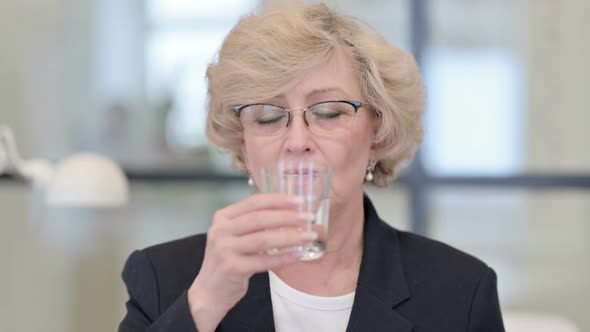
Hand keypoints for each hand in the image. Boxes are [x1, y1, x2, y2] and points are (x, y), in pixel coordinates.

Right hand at [187, 193, 315, 331]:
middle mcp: (221, 230)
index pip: (253, 202)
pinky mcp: (232, 268)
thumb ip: (254, 224)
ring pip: (263, 239)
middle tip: (308, 217)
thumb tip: (291, 213)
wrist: (209, 291)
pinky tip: (298, 255)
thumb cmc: (228, 260)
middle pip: (259, 219)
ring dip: (290, 237)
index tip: (299, 201)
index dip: (278, 200)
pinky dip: (284, 257)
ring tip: (309, 236)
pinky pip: (264, 261)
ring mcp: (224, 249)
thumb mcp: (235, 236)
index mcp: (223, 217)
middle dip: (288, 216)